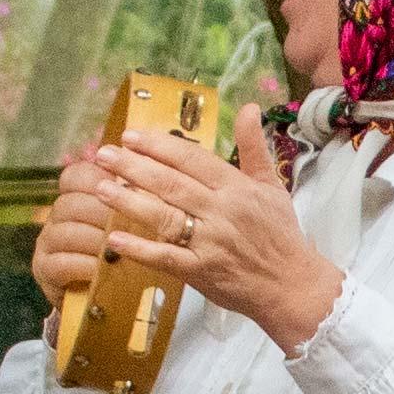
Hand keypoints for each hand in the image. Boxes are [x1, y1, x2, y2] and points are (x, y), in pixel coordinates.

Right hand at [32, 145, 123, 302]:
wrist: (104, 299)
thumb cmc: (123, 253)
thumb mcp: (131, 224)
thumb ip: (132, 198)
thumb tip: (143, 163)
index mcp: (73, 197)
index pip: (75, 175)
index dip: (97, 178)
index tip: (122, 185)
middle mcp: (56, 217)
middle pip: (70, 203)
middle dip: (101, 212)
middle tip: (128, 221)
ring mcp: (47, 243)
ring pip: (65, 232)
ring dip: (95, 239)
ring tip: (118, 248)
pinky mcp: (45, 270)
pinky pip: (61, 263)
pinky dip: (86, 265)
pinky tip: (103, 269)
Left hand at [94, 116, 337, 350]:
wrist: (294, 286)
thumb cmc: (280, 235)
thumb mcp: (272, 186)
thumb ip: (254, 147)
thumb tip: (249, 107)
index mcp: (237, 188)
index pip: (192, 159)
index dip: (159, 146)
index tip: (131, 136)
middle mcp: (221, 212)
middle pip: (171, 184)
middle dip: (134, 168)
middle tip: (103, 155)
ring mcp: (210, 243)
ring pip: (165, 217)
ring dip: (129, 202)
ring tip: (100, 188)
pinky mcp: (201, 272)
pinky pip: (166, 259)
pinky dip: (140, 250)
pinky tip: (114, 240)